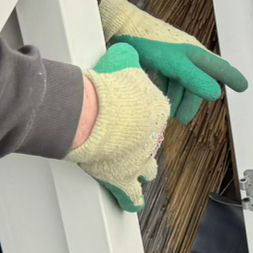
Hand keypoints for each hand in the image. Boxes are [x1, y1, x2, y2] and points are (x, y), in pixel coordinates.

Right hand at [65, 42, 169, 211]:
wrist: (96, 113)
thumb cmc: (108, 87)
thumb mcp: (123, 61)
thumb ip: (128, 59)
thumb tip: (126, 49)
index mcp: (157, 110)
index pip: (154, 113)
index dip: (139, 115)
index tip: (130, 115)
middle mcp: (153, 137)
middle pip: (151, 141)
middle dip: (140, 141)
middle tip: (128, 140)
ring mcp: (140, 160)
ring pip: (146, 169)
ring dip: (139, 168)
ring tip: (134, 170)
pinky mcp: (123, 178)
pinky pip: (131, 194)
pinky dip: (131, 199)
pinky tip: (131, 203)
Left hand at [100, 0, 248, 123]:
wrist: (118, 27)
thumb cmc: (147, 41)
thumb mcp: (174, 62)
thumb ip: (194, 79)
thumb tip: (216, 94)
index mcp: (194, 53)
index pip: (218, 67)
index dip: (231, 77)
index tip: (244, 86)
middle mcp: (185, 54)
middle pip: (197, 80)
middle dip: (192, 101)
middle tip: (184, 119)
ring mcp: (170, 57)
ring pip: (181, 82)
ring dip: (177, 99)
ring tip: (169, 113)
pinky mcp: (155, 59)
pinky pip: (167, 78)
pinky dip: (166, 91)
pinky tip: (158, 99)